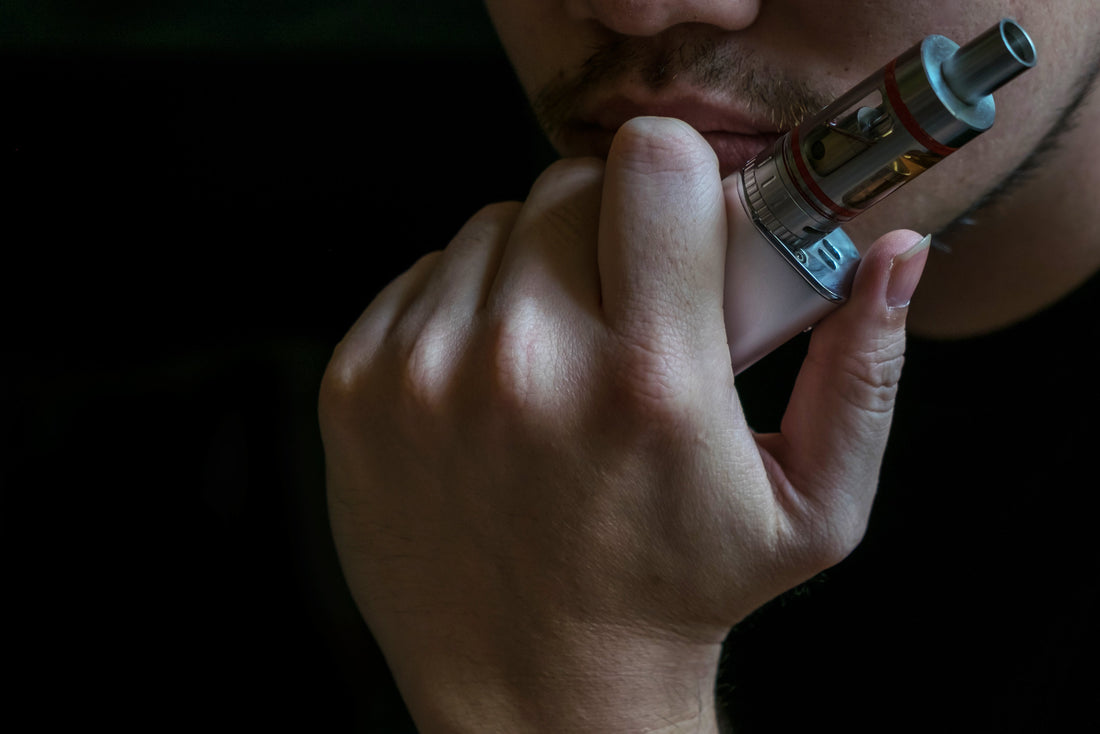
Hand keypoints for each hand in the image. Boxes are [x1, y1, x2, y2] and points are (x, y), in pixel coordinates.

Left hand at [319, 117, 927, 732]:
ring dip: (528, 273)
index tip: (674, 225)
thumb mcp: (810, 507)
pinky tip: (487, 384)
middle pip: (566, 187)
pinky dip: (458, 309)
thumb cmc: (678, 594)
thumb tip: (894, 256)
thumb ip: (863, 371)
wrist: (536, 688)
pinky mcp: (356, 389)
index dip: (673, 178)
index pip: (652, 164)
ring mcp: (423, 375)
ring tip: (554, 361)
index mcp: (648, 382)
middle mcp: (524, 367)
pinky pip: (421, 278)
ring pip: (489, 227)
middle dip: (604, 230)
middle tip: (620, 311)